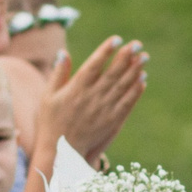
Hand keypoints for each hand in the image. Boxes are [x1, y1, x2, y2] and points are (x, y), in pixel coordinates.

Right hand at [43, 35, 145, 159]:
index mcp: (76, 89)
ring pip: (123, 86)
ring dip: (135, 70)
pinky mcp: (112, 121)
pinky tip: (142, 80)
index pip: (94, 64)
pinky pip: (127, 103)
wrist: (62, 153)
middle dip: (126, 56)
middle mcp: (92, 97)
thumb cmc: (51, 122)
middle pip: (113, 72)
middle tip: (137, 44)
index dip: (106, 51)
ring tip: (143, 57)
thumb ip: (58, 74)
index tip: (117, 39)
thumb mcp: (48, 96)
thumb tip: (63, 52)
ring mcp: (104, 109)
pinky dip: (136, 91)